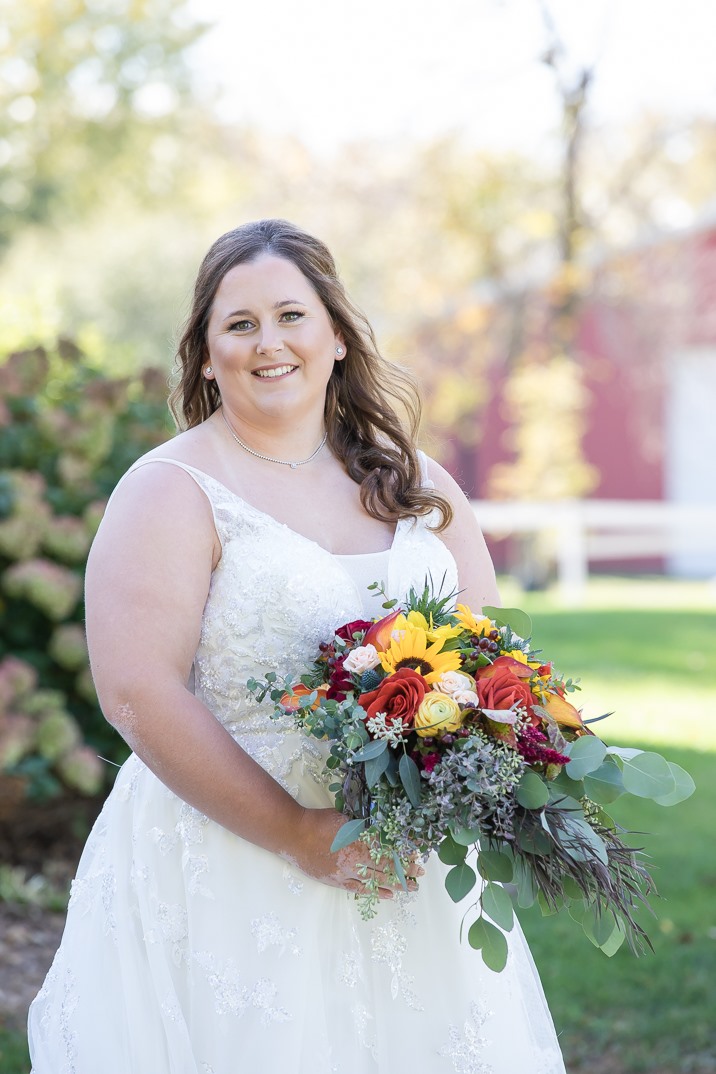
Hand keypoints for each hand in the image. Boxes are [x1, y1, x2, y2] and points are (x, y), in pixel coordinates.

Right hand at [288, 807, 423, 897]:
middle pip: (386, 868)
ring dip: (395, 884)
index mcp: (359, 841)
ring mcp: (346, 873)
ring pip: (376, 881)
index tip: (418, 858)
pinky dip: (376, 892)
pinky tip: (389, 894)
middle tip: (420, 875)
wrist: (293, 835)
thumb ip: (363, 827)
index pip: (388, 851)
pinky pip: (360, 889)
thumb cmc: (319, 821)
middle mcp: (355, 859)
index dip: (404, 856)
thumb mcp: (345, 818)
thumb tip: (381, 830)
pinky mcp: (336, 881)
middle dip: (405, 871)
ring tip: (411, 887)